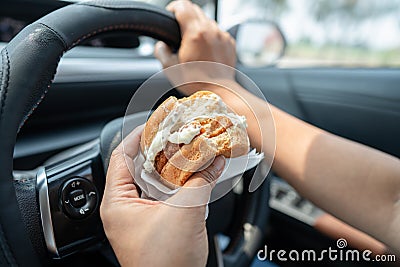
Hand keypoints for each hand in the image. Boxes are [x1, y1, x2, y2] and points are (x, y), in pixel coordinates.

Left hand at [100, 125, 224, 266]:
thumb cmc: (166, 263)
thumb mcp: (185, 212)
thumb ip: (201, 180)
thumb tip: (215, 159)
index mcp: (118, 202)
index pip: (121, 156)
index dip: (139, 135)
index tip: (157, 122)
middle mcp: (126, 208)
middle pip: (141, 167)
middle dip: (162, 150)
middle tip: (179, 134)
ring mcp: (141, 217)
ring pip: (156, 182)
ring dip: (173, 167)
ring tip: (189, 151)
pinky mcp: (157, 224)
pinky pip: (167, 196)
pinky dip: (180, 184)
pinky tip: (196, 176)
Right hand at [154, 0, 236, 93]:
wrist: (219, 92)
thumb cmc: (196, 83)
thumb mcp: (170, 68)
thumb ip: (161, 51)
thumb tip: (161, 45)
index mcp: (195, 33)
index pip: (183, 6)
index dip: (173, 8)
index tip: (170, 15)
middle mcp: (211, 31)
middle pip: (196, 10)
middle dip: (185, 16)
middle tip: (179, 31)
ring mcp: (222, 36)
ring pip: (208, 21)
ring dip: (199, 27)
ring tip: (193, 44)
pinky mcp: (230, 43)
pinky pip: (218, 32)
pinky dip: (210, 37)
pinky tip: (205, 51)